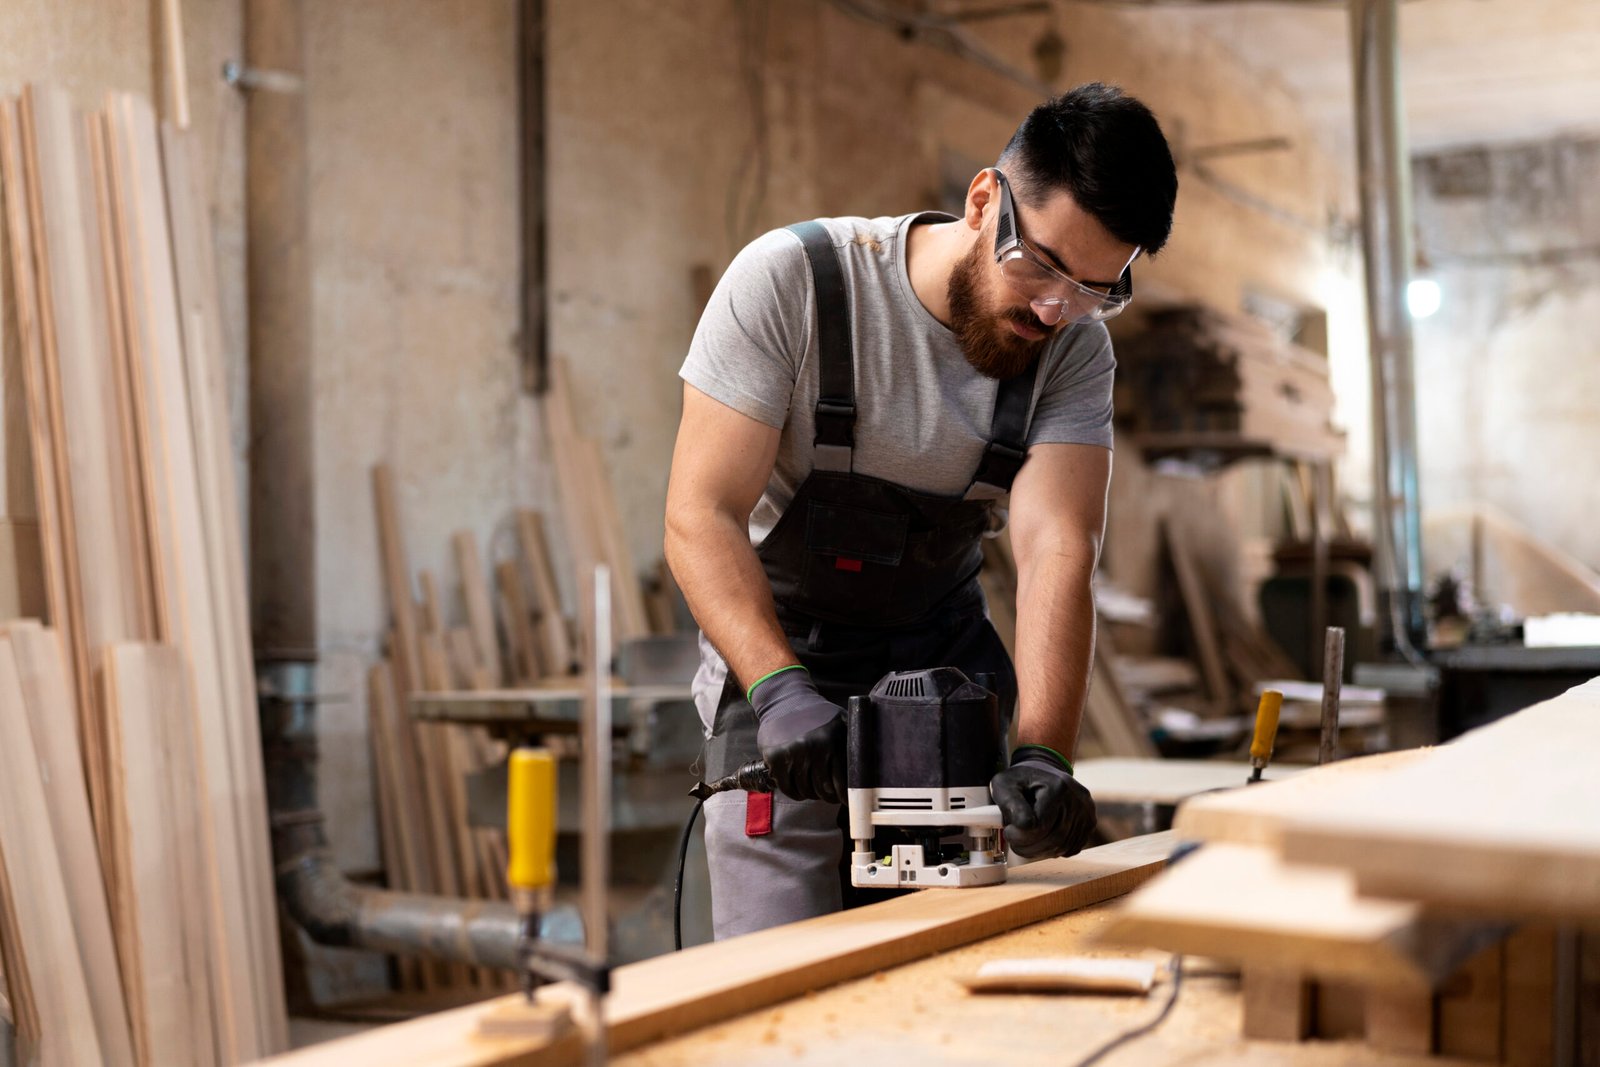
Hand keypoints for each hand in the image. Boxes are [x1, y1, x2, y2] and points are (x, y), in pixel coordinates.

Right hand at [749, 667, 847, 803]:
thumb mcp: (843, 721)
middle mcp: (815, 745)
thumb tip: (876, 768)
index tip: (845, 800)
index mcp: (834, 739)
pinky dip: (793, 792)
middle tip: (827, 794)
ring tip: (812, 786)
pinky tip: (798, 785)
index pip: (844, 782)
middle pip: (824, 790)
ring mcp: (794, 751)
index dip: (845, 796)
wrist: (785, 699)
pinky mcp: (775, 757)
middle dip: (827, 796)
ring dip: (810, 793)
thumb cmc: (818, 714)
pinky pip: (787, 788)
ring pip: (805, 791)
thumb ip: (858, 741)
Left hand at [990, 745, 1095, 858]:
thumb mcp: (1005, 784)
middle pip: (1053, 839)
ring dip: (1039, 851)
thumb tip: (1020, 827)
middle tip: (1015, 843)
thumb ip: (1008, 804)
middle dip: (1029, 848)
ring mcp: (1086, 811)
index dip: (1019, 836)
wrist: (1043, 770)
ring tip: (1025, 841)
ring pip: (1062, 847)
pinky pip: (1071, 848)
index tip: (1008, 830)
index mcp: (1057, 786)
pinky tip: (1042, 840)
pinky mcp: (1089, 822)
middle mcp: (1077, 799)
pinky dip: (1054, 850)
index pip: (1038, 826)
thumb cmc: (1021, 779)